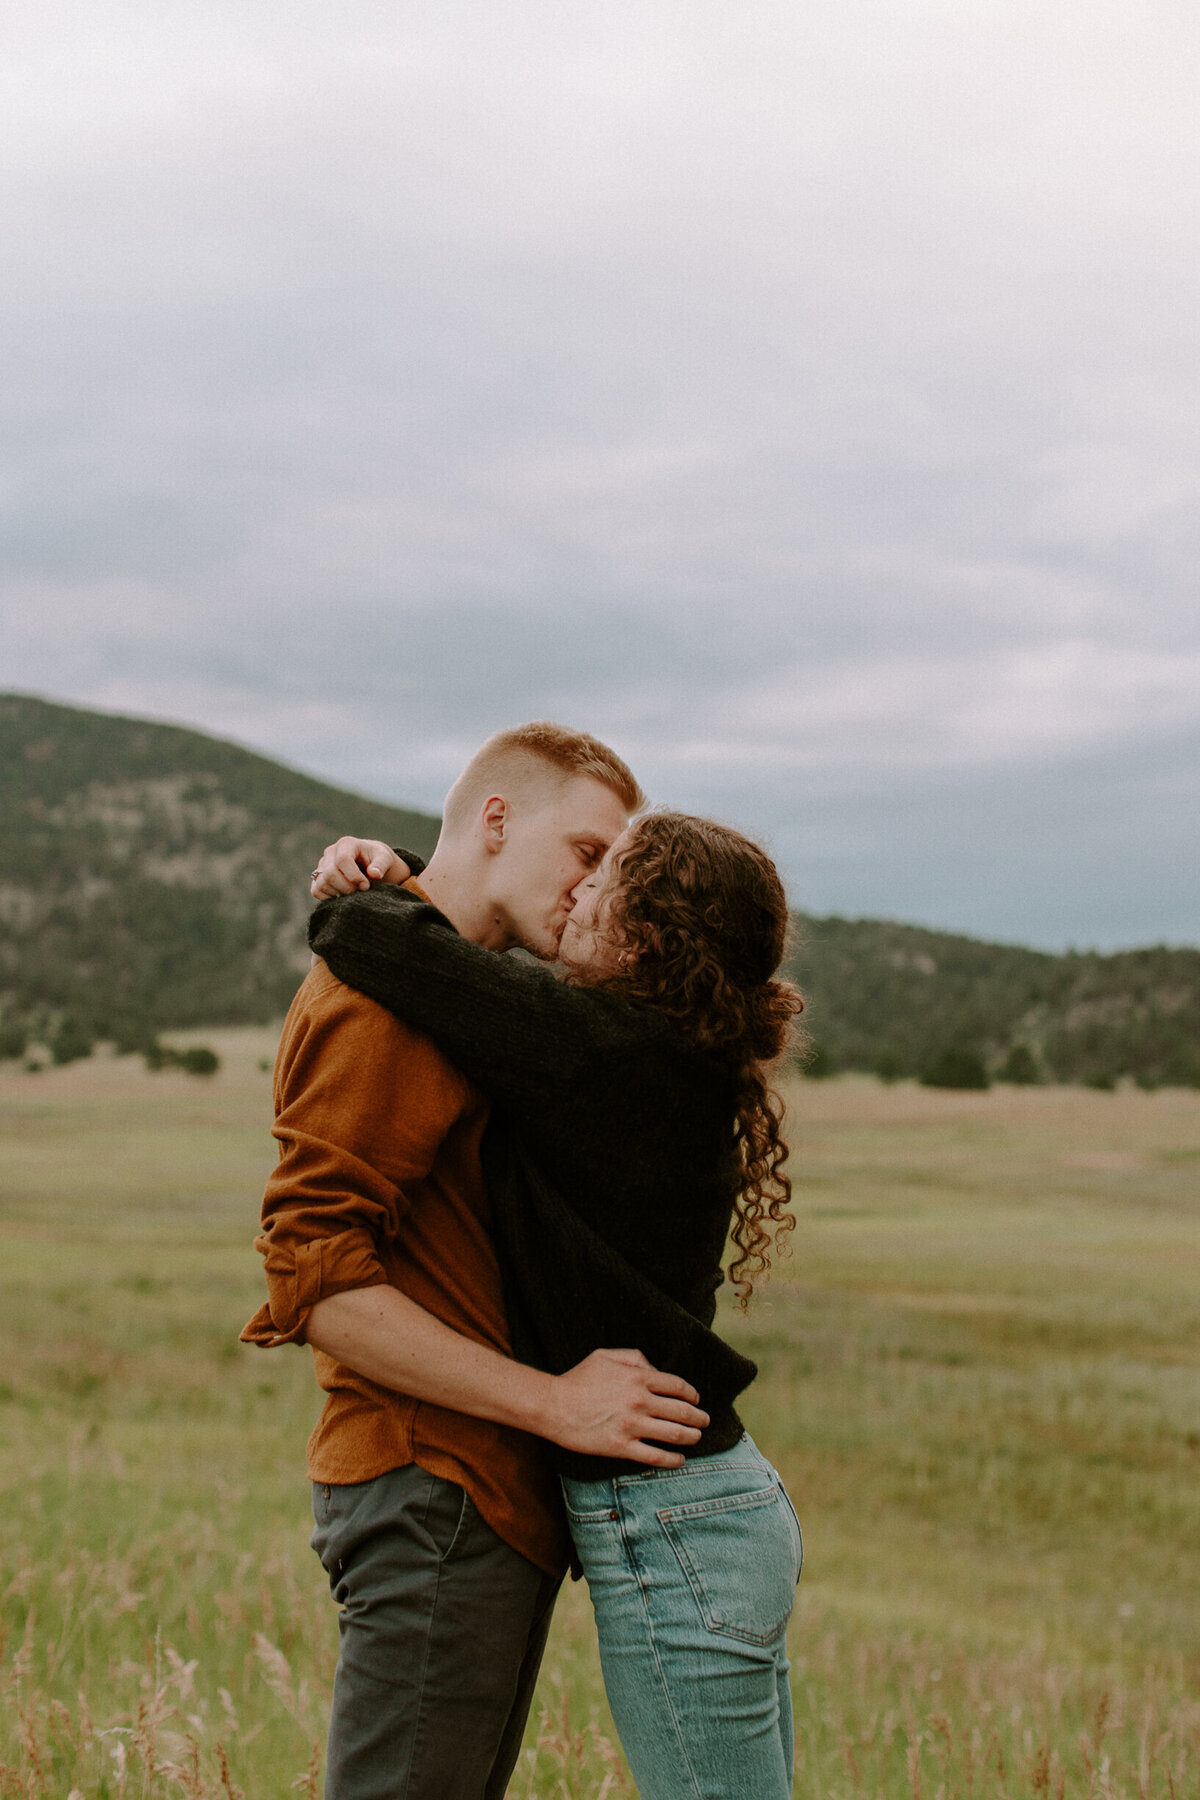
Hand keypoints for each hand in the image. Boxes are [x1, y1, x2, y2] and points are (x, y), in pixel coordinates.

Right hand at [310, 838, 408, 898]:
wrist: (369, 864)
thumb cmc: (378, 860)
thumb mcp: (385, 859)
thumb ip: (381, 865)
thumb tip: (374, 874)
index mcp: (346, 844)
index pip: (342, 860)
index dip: (353, 876)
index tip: (366, 886)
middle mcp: (330, 852)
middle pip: (330, 873)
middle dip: (347, 887)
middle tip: (361, 892)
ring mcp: (322, 865)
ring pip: (321, 883)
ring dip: (339, 893)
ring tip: (354, 894)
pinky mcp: (318, 877)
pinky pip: (316, 890)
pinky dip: (329, 897)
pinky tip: (343, 896)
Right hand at [542, 1348, 709, 1466]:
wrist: (553, 1405)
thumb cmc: (578, 1378)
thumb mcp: (606, 1355)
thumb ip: (635, 1357)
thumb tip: (655, 1370)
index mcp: (638, 1377)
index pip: (678, 1386)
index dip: (692, 1394)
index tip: (696, 1400)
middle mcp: (640, 1401)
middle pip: (681, 1411)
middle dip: (699, 1418)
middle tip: (705, 1422)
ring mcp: (632, 1426)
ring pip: (674, 1434)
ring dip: (691, 1437)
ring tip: (697, 1438)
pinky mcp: (622, 1447)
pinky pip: (655, 1457)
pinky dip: (673, 1460)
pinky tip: (680, 1460)